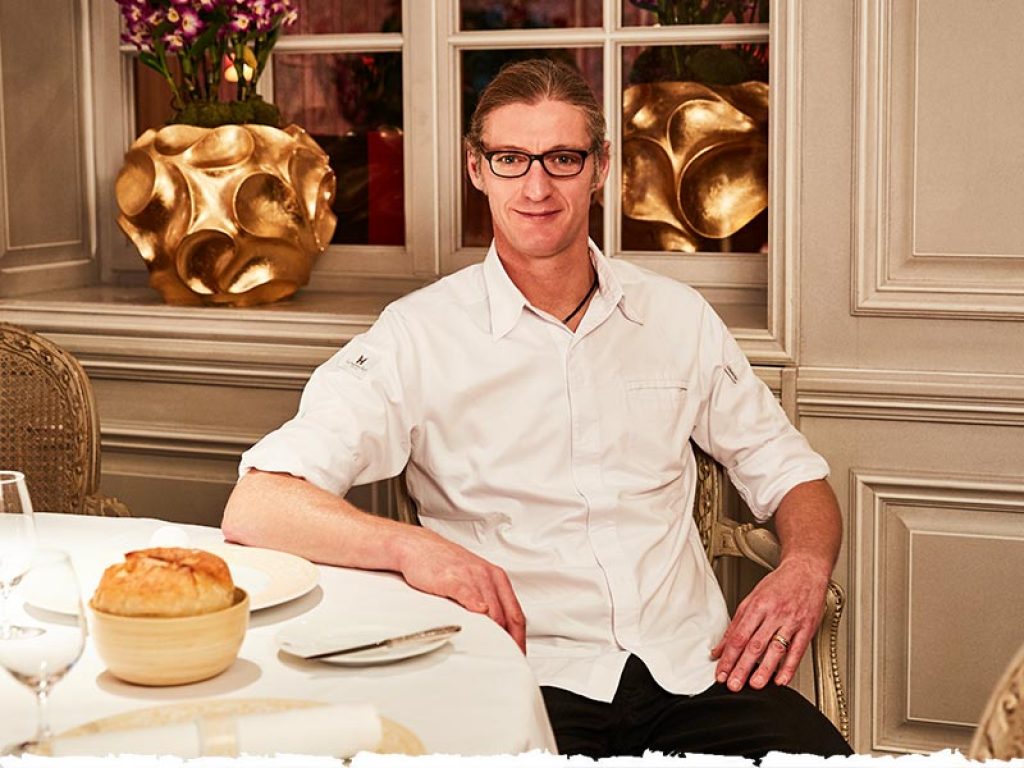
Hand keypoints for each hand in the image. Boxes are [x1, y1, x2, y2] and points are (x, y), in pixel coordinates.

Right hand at [395, 526, 525, 652]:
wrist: (421, 546)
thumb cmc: (446, 564)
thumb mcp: (475, 579)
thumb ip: (488, 600)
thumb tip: (498, 627)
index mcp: (497, 578)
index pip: (516, 614)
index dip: (519, 638)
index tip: (517, 654)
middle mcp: (488, 577)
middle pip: (505, 617)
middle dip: (507, 642)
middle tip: (505, 659)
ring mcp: (471, 577)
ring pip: (491, 610)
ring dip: (494, 634)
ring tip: (493, 652)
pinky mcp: (452, 579)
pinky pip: (468, 594)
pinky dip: (475, 606)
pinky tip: (479, 615)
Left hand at [710, 555, 828, 690]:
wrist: (805, 571)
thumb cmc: (778, 585)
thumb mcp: (752, 599)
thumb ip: (736, 625)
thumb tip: (720, 648)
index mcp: (757, 606)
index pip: (739, 636)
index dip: (729, 657)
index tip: (721, 672)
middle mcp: (774, 614)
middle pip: (755, 645)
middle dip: (742, 667)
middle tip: (734, 685)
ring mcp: (792, 621)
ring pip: (776, 649)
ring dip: (764, 670)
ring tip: (754, 684)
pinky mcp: (807, 628)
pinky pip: (798, 650)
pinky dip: (789, 667)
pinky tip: (781, 679)